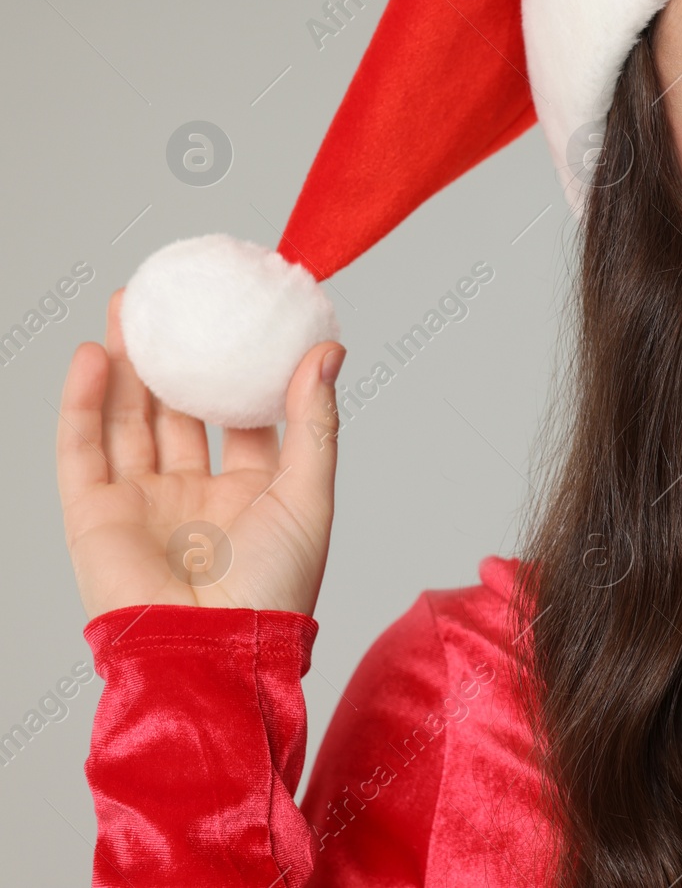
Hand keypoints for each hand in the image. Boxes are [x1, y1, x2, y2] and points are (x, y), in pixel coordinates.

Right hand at [55, 288, 345, 617]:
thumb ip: (314, 423)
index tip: (244, 318)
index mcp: (253, 495)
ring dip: (124, 364)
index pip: (245, 419)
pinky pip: (83, 449)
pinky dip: (82, 402)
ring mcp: (144, 505)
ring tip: (129, 307)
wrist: (213, 653)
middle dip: (174, 356)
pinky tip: (91, 355)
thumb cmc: (274, 590)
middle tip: (174, 300)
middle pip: (179, 411)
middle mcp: (196, 496)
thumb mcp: (308, 494)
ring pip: (128, 420)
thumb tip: (327, 351)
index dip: (242, 371)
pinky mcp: (96, 517)